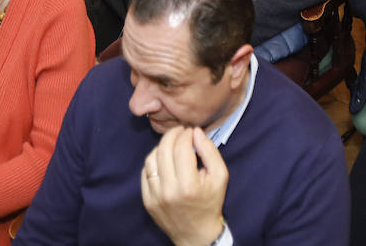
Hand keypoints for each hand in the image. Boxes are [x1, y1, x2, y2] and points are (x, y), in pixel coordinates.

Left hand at [141, 127, 227, 245]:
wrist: (196, 234)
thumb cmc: (211, 202)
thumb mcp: (220, 176)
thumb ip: (209, 151)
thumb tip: (195, 132)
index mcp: (188, 185)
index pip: (181, 148)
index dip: (185, 134)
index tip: (190, 131)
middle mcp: (168, 191)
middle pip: (163, 150)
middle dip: (172, 135)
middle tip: (180, 131)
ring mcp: (155, 196)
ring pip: (151, 159)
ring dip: (161, 147)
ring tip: (171, 144)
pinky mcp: (147, 201)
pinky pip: (145, 173)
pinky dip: (154, 161)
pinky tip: (163, 159)